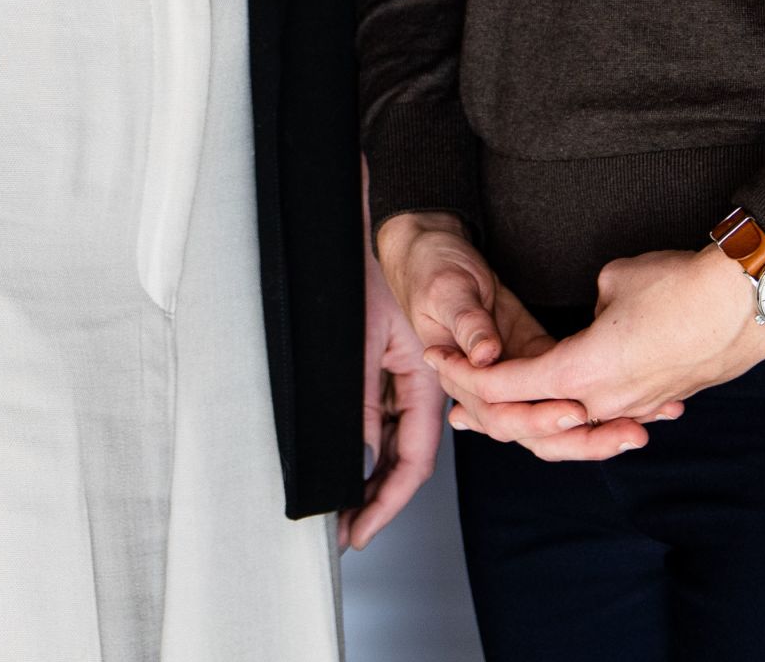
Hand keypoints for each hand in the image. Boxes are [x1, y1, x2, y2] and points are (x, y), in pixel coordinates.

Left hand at [343, 211, 444, 547]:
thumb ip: (362, 396)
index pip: (416, 456)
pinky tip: (342, 468)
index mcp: (426, 379)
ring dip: (368, 481)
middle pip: (406, 459)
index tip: (363, 528)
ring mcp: (403, 381)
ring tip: (338, 513)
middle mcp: (420, 386)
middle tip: (344, 535)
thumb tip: (365, 455)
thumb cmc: (367, 270)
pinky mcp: (386, 373)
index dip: (390, 498)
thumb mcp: (360, 335)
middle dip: (377, 501)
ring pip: (392, 445)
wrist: (377, 228)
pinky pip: (380, 421)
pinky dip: (362, 450)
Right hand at [375, 212, 650, 462]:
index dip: (537, 419)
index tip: (573, 413)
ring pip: (558, 419)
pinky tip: (639, 409)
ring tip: (641, 429)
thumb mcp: (445, 292)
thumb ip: (466, 323)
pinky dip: (601, 402)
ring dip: (599, 430)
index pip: (500, 416)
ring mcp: (518, 374)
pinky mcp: (538, 355)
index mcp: (462, 379)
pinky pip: (568, 390)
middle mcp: (491, 389)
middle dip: (584, 440)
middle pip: (537, 433)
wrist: (434, 248)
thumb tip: (486, 356)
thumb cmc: (432, 269)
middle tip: (628, 434)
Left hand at [469, 246, 764, 432]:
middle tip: (459, 410)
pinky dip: (580, 414)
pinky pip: (608, 413)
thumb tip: (599, 313)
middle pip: (534, 419)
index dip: (467, 376)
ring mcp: (635, 405)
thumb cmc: (678, 286)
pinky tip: (571, 411)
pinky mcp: (660, 399)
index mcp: (582, 370)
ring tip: (504, 414)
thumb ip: (594, 305)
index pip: (509, 386)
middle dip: (491, 413)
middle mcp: (605, 400)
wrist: (746, 303)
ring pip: (572, 422)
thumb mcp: (615, 281)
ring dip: (537, 417)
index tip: (436, 361)